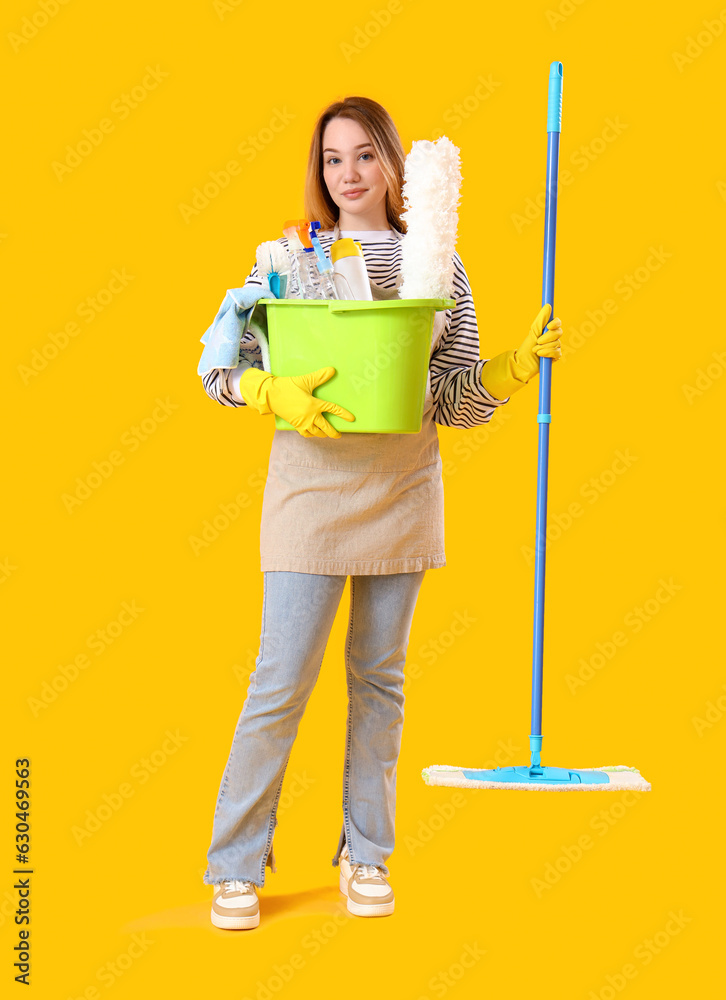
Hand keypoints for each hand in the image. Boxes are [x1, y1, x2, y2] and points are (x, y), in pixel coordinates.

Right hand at [239, 366, 354, 438]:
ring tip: (327, 434)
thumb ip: (319, 376)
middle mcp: (310, 416)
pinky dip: (311, 435)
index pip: (333, 409)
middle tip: (339, 435)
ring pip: (316, 433)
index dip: (343, 414)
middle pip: (326, 427)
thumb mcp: (305, 380)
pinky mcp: (295, 425)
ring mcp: (302, 422)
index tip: (351, 419)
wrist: (271, 395)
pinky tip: (313, 433)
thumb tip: (332, 370)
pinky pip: (306, 434)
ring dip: (323, 434)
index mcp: (314, 404)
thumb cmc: (287, 387)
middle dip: (334, 433)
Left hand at [479, 304, 563, 400]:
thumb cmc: (527, 346)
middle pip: (558, 333)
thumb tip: (548, 306)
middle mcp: (553, 337)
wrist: (523, 362)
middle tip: (538, 341)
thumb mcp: (533, 331)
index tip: (548, 326)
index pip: (557, 323)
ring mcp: (555, 347)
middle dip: (547, 337)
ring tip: (535, 350)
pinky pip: (557, 352)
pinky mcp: (555, 356)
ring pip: (557, 343)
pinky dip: (547, 353)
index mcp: (548, 330)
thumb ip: (541, 319)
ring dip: (544, 347)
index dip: (555, 324)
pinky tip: (540, 355)